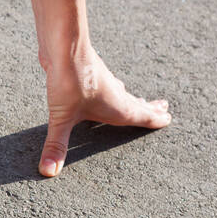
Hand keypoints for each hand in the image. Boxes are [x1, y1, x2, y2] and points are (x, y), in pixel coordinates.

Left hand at [38, 45, 170, 176]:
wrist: (64, 45)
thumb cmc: (69, 81)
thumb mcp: (62, 118)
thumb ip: (56, 145)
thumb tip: (48, 172)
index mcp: (117, 107)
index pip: (140, 116)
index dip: (154, 120)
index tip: (168, 119)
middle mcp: (114, 93)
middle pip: (135, 102)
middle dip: (149, 108)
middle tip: (163, 108)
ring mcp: (103, 79)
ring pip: (121, 91)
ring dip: (131, 97)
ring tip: (137, 100)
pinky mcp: (90, 70)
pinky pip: (107, 82)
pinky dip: (112, 87)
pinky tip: (105, 84)